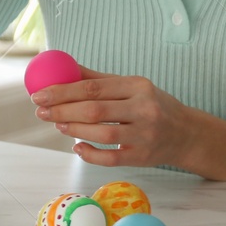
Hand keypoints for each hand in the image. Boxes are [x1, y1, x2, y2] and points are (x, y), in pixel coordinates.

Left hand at [32, 68, 201, 168]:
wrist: (186, 133)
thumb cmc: (153, 106)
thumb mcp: (133, 87)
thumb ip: (99, 80)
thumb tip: (64, 68)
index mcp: (138, 86)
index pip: (93, 88)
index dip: (63, 91)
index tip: (39, 94)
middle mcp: (144, 109)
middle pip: (95, 110)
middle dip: (62, 111)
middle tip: (41, 111)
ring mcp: (144, 134)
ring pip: (101, 133)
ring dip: (74, 129)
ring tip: (58, 125)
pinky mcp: (142, 156)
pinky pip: (110, 158)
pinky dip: (89, 153)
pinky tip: (77, 146)